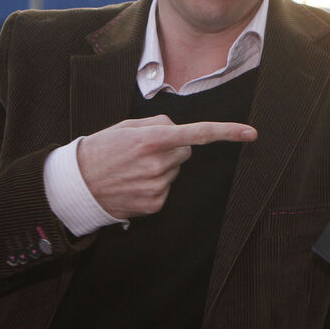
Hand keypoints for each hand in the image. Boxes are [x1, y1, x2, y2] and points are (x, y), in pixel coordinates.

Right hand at [77, 115, 256, 219]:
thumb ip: (157, 124)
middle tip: (143, 151)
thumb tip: (178, 130)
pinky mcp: (155, 204)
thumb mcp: (126, 127)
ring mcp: (157, 186)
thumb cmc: (101, 150)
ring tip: (133, 169)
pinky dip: (155, 185)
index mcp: (151, 139)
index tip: (251, 133)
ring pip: (175, 171)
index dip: (227, 132)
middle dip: (172, 148)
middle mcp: (158, 164)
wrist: (78, 185)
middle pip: (185, 151)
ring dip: (161, 167)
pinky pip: (167, 188)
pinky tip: (134, 183)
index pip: (198, 133)